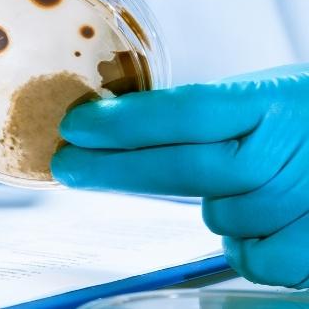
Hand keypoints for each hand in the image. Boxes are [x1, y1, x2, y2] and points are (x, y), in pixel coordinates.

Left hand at [52, 64, 308, 287]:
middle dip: (117, 168)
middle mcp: (296, 146)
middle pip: (186, 168)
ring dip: (216, 207)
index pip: (187, 110)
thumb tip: (122, 126)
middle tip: (71, 165)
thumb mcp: (274, 96)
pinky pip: (257, 259)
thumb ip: (214, 113)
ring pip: (220, 217)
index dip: (125, 123)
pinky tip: (263, 225)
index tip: (76, 127)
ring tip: (247, 186)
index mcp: (280, 99)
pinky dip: (248, 248)